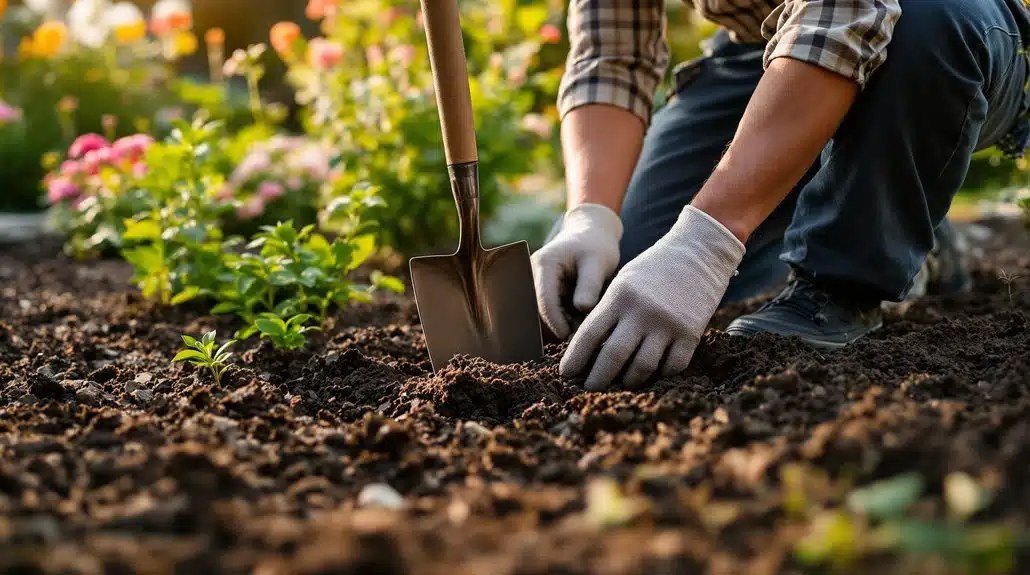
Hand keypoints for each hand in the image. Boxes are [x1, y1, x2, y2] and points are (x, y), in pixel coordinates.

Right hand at [531, 203, 622, 339]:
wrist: (593, 233)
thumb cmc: (596, 245)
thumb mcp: (598, 262)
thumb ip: (589, 285)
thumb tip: (582, 309)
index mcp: (544, 264)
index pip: (544, 300)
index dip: (556, 322)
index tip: (571, 337)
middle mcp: (534, 273)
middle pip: (541, 309)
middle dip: (559, 324)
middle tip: (581, 335)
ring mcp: (537, 281)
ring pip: (545, 311)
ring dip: (562, 322)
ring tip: (584, 326)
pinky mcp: (544, 288)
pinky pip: (551, 308)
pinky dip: (565, 317)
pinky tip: (580, 321)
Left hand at [560, 205, 744, 390]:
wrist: (699, 252)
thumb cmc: (655, 268)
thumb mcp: (624, 282)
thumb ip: (608, 311)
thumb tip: (590, 350)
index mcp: (619, 297)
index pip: (589, 335)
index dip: (575, 359)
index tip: (566, 374)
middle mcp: (641, 312)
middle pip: (612, 356)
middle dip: (597, 378)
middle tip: (589, 389)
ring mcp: (667, 324)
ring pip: (642, 367)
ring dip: (628, 381)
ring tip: (621, 384)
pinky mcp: (691, 333)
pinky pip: (672, 366)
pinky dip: (660, 374)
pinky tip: (653, 374)